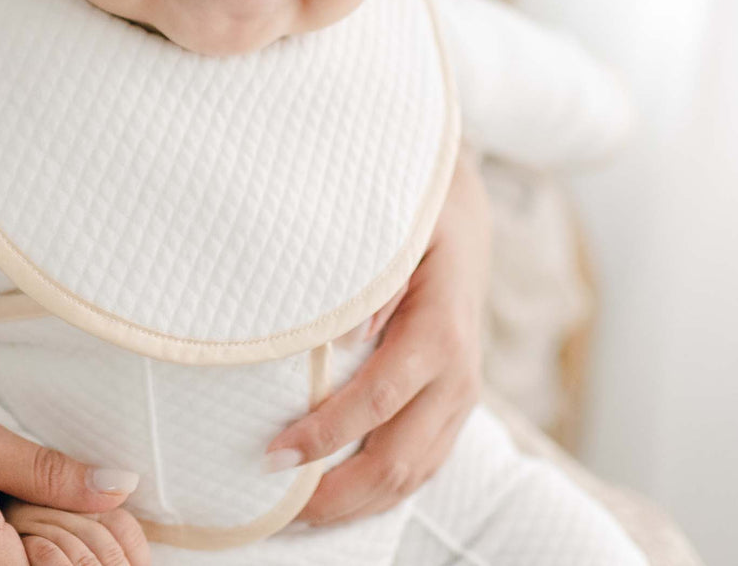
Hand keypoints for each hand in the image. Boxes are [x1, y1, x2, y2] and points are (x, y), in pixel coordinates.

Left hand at [265, 144, 490, 524]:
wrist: (463, 220)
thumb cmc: (415, 221)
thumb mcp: (395, 232)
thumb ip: (372, 283)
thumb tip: (343, 337)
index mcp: (440, 333)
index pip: (378, 400)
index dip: (326, 434)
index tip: (274, 453)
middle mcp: (458, 376)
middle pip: (399, 459)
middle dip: (337, 494)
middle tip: (276, 508)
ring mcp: (461, 398)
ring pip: (413, 474)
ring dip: (357, 504)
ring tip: (297, 516)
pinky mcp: (453, 406)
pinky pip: (422, 464)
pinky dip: (382, 492)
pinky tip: (341, 501)